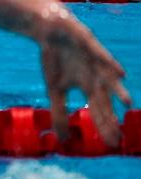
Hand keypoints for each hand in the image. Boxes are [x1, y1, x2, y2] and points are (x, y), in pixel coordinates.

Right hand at [37, 9, 129, 145]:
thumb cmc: (56, 61)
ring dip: (118, 90)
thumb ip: (59, 112)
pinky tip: (120, 73)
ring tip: (127, 103)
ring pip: (110, 79)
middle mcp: (96, 78)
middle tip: (118, 136)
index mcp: (88, 88)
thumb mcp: (54, 89)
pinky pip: (103, 56)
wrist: (51, 33)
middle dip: (111, 118)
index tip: (112, 145)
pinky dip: (111, 65)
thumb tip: (61, 138)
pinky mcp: (91, 47)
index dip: (105, 127)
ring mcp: (96, 63)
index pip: (99, 112)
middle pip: (105, 101)